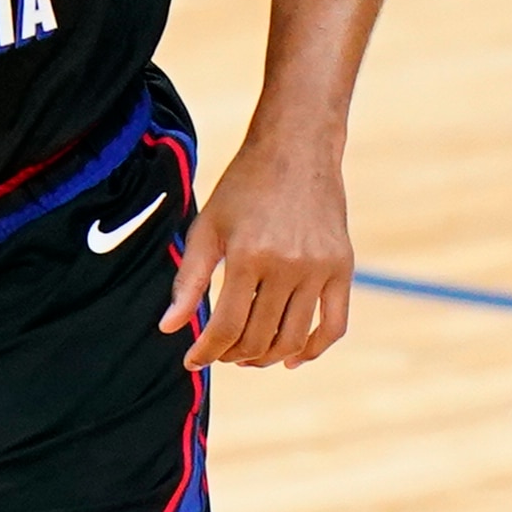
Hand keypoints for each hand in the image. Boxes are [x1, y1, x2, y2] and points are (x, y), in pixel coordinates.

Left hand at [160, 135, 354, 368]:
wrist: (296, 150)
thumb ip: (189, 281)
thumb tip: (169, 329)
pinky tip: (294, 359)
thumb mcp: (207, 228)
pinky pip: (335, 324)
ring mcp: (320, 268)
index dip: (206, 351)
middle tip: (221, 354)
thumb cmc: (243, 188)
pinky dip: (315, 349)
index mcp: (249, 256)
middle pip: (259, 337)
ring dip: (268, 358)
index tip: (193, 361)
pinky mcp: (342, 267)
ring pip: (293, 338)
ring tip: (249, 357)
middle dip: (234, 355)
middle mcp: (288, 265)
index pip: (226, 326)